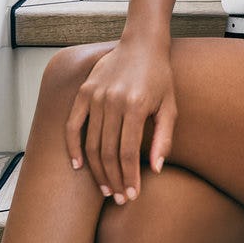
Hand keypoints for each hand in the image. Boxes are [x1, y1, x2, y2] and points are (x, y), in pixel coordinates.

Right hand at [65, 38, 176, 203]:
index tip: (132, 195)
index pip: (129, 153)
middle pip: (109, 152)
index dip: (129, 178)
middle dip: (114, 179)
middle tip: (119, 198)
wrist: (141, 44)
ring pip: (92, 143)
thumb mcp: (170, 106)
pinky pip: (73, 125)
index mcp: (136, 105)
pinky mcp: (84, 92)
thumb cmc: (160, 77)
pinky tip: (79, 166)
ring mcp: (96, 96)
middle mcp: (113, 101)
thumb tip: (156, 169)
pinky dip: (73, 147)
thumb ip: (163, 138)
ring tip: (106, 188)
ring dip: (97, 170)